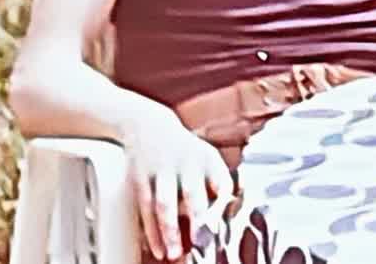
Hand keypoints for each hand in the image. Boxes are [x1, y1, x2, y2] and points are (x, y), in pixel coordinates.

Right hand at [121, 106, 233, 260]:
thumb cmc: (185, 150)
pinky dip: (151, 232)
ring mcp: (161, 172)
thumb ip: (219, 183)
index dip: (226, 204)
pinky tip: (158, 249)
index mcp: (208, 159)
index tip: (228, 225)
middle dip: (199, 219)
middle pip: (193, 194)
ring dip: (170, 231)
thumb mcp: (206, 157)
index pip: (223, 182)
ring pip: (165, 204)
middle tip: (203, 242)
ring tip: (174, 255)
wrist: (148, 125)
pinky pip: (145, 210)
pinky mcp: (140, 180)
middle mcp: (186, 164)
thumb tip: (235, 212)